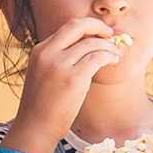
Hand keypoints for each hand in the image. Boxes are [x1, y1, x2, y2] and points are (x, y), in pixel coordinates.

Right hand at [10, 18, 121, 152]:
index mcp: (39, 50)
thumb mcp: (45, 74)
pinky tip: (112, 62)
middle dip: (99, 26)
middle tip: (112, 34)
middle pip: (77, 25)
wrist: (35, 127)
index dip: (88, 28)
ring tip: (117, 55)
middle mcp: (47, 54)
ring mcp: (59, 66)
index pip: (67, 28)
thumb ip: (60, 58)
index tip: (101, 34)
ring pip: (91, 43)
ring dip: (109, 47)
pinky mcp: (73, 79)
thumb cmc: (44, 105)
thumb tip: (89, 48)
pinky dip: (109, 57)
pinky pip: (97, 58)